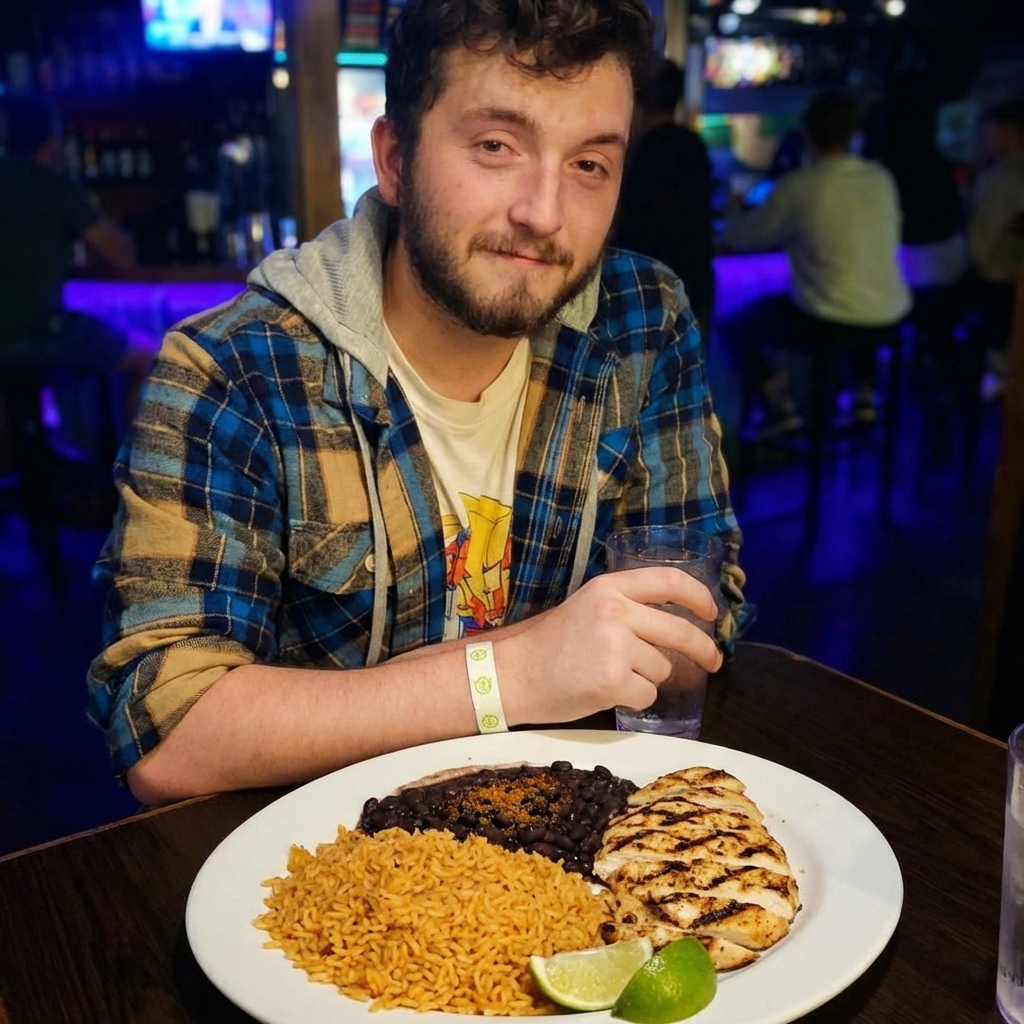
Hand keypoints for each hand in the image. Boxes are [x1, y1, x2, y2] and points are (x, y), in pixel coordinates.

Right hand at [497, 567, 721, 725]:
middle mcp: (615, 612)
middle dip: (704, 649)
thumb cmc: (551, 644)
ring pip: (663, 668)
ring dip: (648, 678)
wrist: (514, 673)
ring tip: (612, 675)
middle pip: (679, 631)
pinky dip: (634, 699)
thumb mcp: (588, 607)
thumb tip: (679, 624)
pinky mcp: (612, 681)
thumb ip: (627, 608)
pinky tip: (606, 692)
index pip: (668, 580)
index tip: (711, 613)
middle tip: (713, 661)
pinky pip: (647, 694)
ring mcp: (615, 647)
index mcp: (609, 588)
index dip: (698, 596)